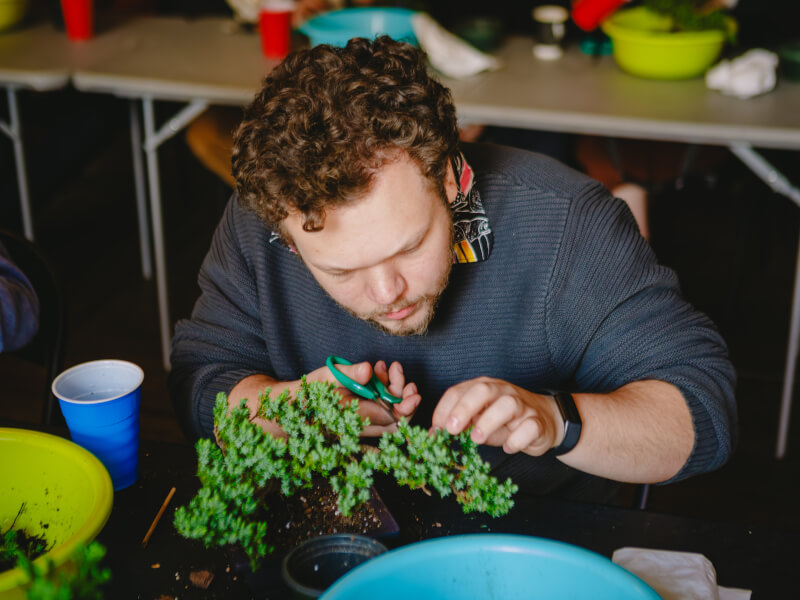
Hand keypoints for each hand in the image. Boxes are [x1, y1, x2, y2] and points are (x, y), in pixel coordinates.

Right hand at [304, 359, 420, 436]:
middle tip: (408, 382)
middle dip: (406, 400)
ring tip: (390, 367)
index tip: (413, 393)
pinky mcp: (361, 416)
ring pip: (389, 413)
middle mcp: (360, 425)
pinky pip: (379, 408)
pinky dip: (384, 390)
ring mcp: (362, 422)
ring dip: (395, 391)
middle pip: (395, 421)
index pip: (390, 419)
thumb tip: (367, 370)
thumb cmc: (308, 391)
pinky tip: (379, 370)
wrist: (294, 407)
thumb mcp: (326, 377)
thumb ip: (348, 373)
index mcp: (354, 418)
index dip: (406, 408)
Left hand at [431, 377, 563, 455]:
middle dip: (463, 408)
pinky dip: (517, 439)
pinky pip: (529, 427)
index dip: (444, 409)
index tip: (436, 429)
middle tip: (451, 429)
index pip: (459, 391)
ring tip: (476, 439)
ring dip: (489, 421)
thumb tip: (434, 434)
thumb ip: (461, 424)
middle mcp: (502, 392)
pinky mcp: (538, 423)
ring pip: (507, 404)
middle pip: (482, 390)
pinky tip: (508, 448)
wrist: (545, 420)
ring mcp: (522, 405)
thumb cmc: (505, 420)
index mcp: (483, 388)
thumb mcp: (480, 419)